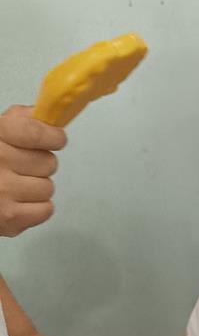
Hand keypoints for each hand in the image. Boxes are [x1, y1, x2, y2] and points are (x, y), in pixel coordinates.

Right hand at [0, 105, 66, 236]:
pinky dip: (35, 208)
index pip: (35, 133)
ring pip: (48, 187)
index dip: (53, 136)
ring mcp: (3, 191)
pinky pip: (46, 210)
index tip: (56, 138)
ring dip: (36, 188)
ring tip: (15, 187)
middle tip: (21, 168)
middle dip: (40, 165)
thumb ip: (21, 120)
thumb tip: (49, 118)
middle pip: (49, 163)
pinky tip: (17, 202)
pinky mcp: (9, 218)